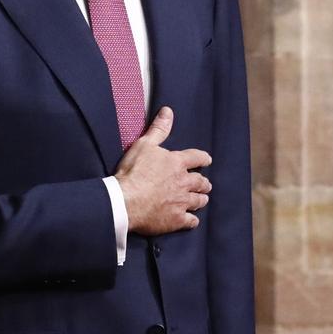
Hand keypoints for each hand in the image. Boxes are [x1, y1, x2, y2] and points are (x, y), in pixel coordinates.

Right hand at [116, 108, 212, 235]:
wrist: (125, 201)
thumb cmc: (133, 172)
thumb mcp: (144, 145)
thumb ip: (158, 129)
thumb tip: (168, 112)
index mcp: (177, 163)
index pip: (196, 158)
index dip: (203, 158)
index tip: (207, 160)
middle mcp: (183, 182)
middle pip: (201, 182)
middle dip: (204, 183)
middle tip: (206, 184)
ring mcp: (181, 202)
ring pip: (198, 201)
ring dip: (201, 200)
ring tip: (202, 200)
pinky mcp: (176, 220)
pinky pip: (190, 221)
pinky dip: (192, 220)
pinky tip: (192, 220)